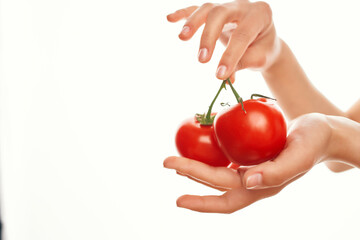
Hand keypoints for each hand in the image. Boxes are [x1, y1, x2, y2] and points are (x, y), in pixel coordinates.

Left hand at [164, 113, 332, 212]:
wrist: (321, 133)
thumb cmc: (312, 142)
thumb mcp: (300, 156)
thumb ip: (277, 173)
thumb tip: (248, 183)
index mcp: (263, 187)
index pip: (226, 195)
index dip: (202, 199)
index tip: (177, 198)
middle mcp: (253, 182)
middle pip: (216, 184)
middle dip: (191, 175)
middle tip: (166, 162)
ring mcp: (251, 170)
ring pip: (218, 175)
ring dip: (196, 170)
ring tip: (176, 163)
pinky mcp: (251, 157)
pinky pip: (226, 161)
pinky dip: (210, 158)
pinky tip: (200, 151)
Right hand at [167, 1, 280, 80]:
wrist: (263, 42)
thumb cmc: (262, 50)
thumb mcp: (260, 59)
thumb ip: (244, 63)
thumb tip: (225, 75)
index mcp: (260, 15)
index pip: (242, 35)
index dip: (230, 56)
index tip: (220, 76)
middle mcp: (243, 5)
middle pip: (221, 14)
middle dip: (209, 36)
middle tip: (201, 60)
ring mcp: (227, 6)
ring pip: (207, 8)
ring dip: (193, 22)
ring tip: (182, 38)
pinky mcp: (215, 11)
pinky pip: (197, 9)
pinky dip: (183, 14)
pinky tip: (170, 18)